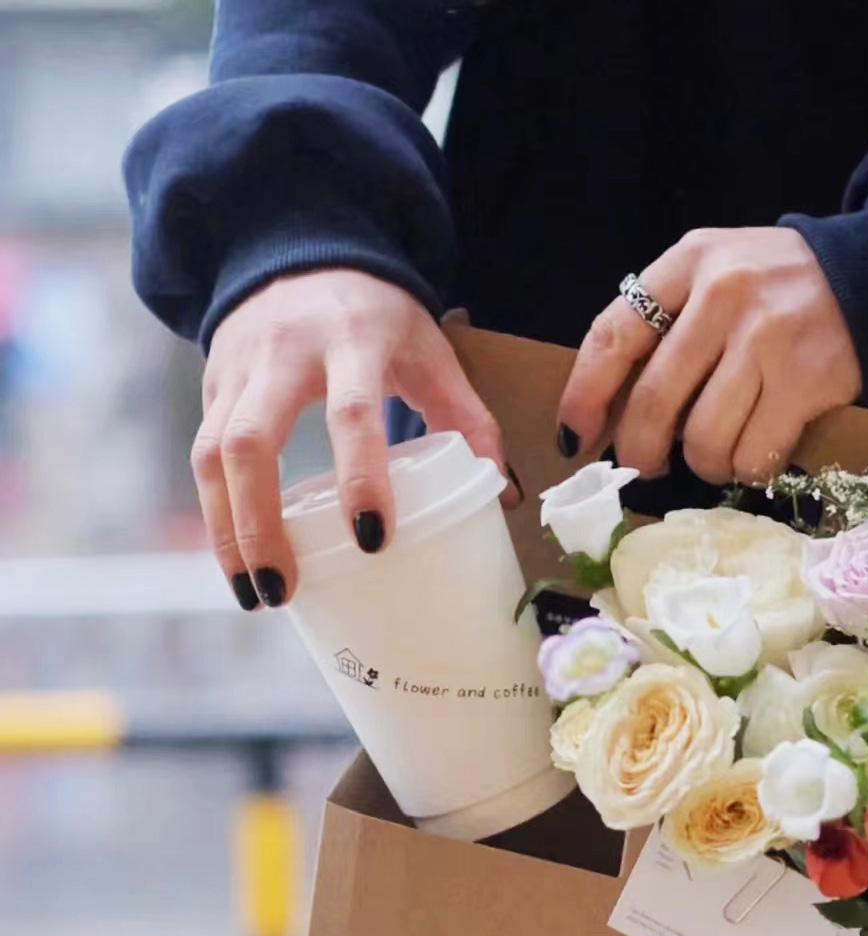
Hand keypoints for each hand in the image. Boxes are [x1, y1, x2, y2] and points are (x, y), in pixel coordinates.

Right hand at [193, 270, 511, 609]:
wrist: (303, 248)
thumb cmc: (378, 317)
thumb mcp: (432, 353)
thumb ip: (468, 418)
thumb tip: (504, 493)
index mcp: (352, 342)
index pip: (352, 413)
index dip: (361, 477)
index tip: (373, 540)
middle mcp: (283, 353)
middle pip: (253, 442)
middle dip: (260, 524)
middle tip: (284, 590)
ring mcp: (237, 369)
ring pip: (212, 455)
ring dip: (226, 531)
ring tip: (255, 594)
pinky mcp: (211, 385)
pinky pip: (202, 455)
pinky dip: (216, 513)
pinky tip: (237, 559)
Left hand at [557, 227, 859, 485]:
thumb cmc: (775, 289)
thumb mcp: (713, 276)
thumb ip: (664, 325)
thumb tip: (605, 415)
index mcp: (688, 263)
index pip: (613, 335)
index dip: (584, 396)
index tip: (572, 438)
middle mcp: (724, 296)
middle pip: (653, 402)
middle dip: (640, 451)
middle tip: (647, 466)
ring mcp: (768, 339)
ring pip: (704, 439)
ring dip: (703, 465)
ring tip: (716, 454)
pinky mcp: (808, 381)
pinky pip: (754, 454)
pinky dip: (746, 469)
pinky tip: (754, 452)